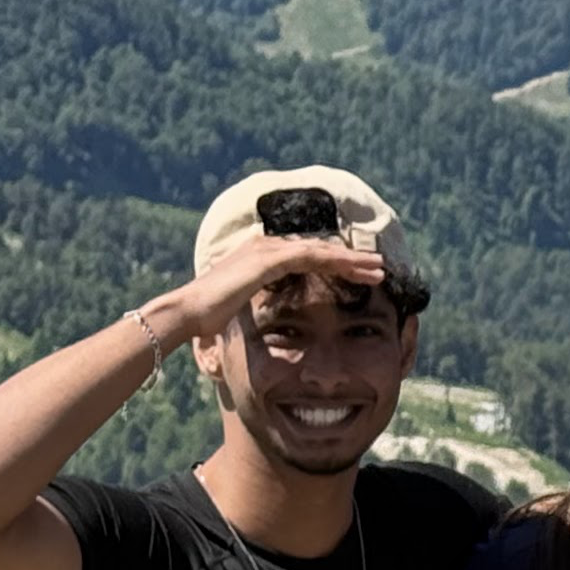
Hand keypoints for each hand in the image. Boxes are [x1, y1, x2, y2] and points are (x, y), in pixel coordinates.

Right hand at [148, 232, 393, 351]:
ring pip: (322, 250)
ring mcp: (267, 249)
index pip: (307, 256)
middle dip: (351, 259)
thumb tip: (272, 324)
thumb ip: (260, 305)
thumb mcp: (243, 308)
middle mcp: (266, 245)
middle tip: (380, 267)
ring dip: (353, 260)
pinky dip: (338, 262)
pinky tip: (359, 270)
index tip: (360, 275)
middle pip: (319, 249)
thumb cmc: (210, 318)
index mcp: (261, 255)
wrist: (188, 313)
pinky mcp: (269, 259)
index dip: (335, 265)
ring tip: (381, 269)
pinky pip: (313, 257)